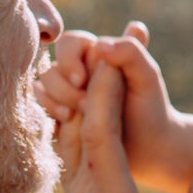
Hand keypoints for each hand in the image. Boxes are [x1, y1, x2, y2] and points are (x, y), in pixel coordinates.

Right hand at [40, 20, 192, 192]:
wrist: (151, 149)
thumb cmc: (152, 109)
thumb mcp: (147, 78)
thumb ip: (130, 52)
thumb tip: (100, 43)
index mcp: (98, 55)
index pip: (69, 43)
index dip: (69, 60)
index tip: (83, 81)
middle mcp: (79, 72)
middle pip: (51, 69)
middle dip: (63, 88)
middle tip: (86, 107)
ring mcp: (67, 95)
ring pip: (41, 90)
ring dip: (53, 103)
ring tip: (73, 118)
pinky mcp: (60, 117)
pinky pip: (40, 112)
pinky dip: (48, 117)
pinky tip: (65, 128)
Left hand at [61, 55, 192, 192]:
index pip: (101, 138)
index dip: (104, 95)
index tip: (111, 57)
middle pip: (81, 126)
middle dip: (91, 82)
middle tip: (102, 41)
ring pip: (74, 137)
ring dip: (84, 98)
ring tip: (96, 58)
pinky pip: (77, 152)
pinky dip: (84, 120)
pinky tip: (93, 99)